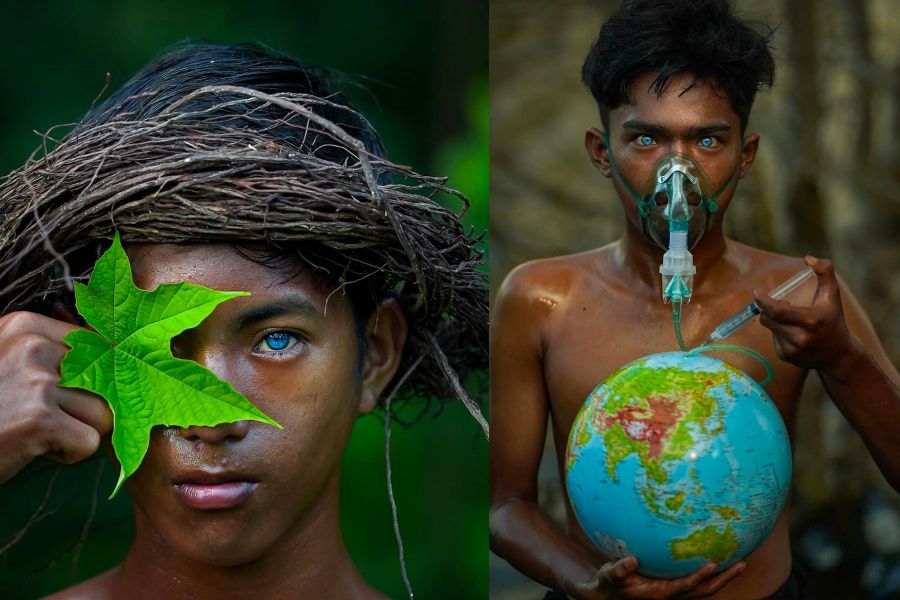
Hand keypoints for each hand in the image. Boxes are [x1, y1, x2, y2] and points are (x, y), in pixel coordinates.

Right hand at [0, 311, 112, 482]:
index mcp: (25, 326)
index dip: (93, 377)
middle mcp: (32, 346)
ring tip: (35, 432)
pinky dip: (67, 454)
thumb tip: (119, 351)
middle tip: (43, 417)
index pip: (98, 345)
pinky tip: (32, 447)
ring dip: (77, 431)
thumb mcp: (10, 361)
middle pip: (107, 378)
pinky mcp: (40, 419)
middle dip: (85, 407)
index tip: (59, 392)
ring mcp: (37, 381)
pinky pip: (90, 442)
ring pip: (104, 413)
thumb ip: (51, 351)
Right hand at [582, 556, 745, 598]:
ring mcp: (677, 590)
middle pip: (704, 590)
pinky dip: (712, 571)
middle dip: (724, 579)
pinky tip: (720, 554)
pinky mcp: (677, 584)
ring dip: (724, 576)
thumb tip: (632, 560)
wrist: (614, 591)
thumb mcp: (610, 576)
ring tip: (742, 561)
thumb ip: (619, 570)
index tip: (711, 564)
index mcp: (660, 593)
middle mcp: (673, 594)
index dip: (698, 577)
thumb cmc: (612, 582)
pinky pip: (699, 579)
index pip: (684, 587)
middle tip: (742, 563)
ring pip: (706, 587)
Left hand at [755, 256, 862, 373]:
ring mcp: (792, 349)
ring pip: (770, 328)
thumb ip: (825, 272)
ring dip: (776, 320)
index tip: (757, 293)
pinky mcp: (786, 357)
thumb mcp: (832, 295)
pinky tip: (795, 335)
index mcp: (811, 321)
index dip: (763, 301)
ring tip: (794, 321)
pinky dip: (779, 332)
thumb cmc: (833, 320)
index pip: (777, 310)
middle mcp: (800, 337)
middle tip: (781, 303)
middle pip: (767, 319)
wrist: (839, 355)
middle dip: (768, 308)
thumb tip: (808, 258)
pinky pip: (773, 338)